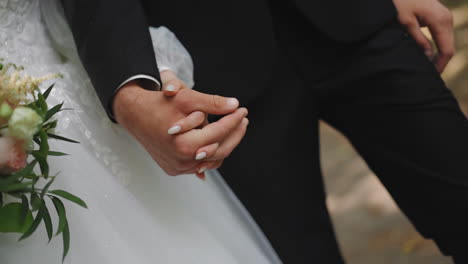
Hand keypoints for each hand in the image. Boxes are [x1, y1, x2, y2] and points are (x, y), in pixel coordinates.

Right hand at [112, 77, 247, 177]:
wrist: (133, 114)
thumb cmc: (157, 104)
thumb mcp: (187, 99)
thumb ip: (213, 103)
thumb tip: (235, 104)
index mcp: (186, 145)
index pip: (219, 132)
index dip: (234, 120)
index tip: (242, 110)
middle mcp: (182, 161)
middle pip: (220, 150)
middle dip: (234, 133)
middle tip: (243, 119)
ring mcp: (178, 167)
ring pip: (211, 160)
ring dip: (224, 144)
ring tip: (233, 129)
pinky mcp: (174, 168)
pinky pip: (198, 164)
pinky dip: (209, 154)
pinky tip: (218, 142)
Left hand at [393, 0, 454, 71]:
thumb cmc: (401, 2)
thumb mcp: (406, 23)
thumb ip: (419, 40)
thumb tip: (428, 57)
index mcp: (440, 21)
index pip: (447, 50)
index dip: (441, 65)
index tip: (432, 76)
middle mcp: (447, 18)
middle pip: (449, 47)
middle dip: (441, 62)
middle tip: (428, 75)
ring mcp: (446, 16)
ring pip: (448, 41)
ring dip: (440, 55)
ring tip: (428, 67)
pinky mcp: (441, 16)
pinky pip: (443, 35)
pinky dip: (439, 46)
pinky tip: (430, 54)